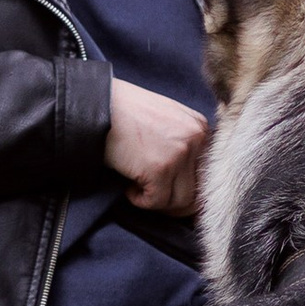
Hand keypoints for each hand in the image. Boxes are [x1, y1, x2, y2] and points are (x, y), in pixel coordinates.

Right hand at [106, 80, 208, 214]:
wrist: (98, 104)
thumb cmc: (125, 112)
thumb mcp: (165, 119)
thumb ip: (181, 143)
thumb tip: (189, 182)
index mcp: (200, 127)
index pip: (207, 174)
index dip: (187, 189)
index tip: (169, 194)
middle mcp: (196, 138)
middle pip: (196, 191)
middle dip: (174, 201)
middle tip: (153, 197)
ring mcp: (179, 153)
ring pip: (179, 201)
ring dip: (157, 201)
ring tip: (137, 187)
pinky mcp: (160, 168)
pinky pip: (155, 202)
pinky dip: (139, 200)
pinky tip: (128, 186)